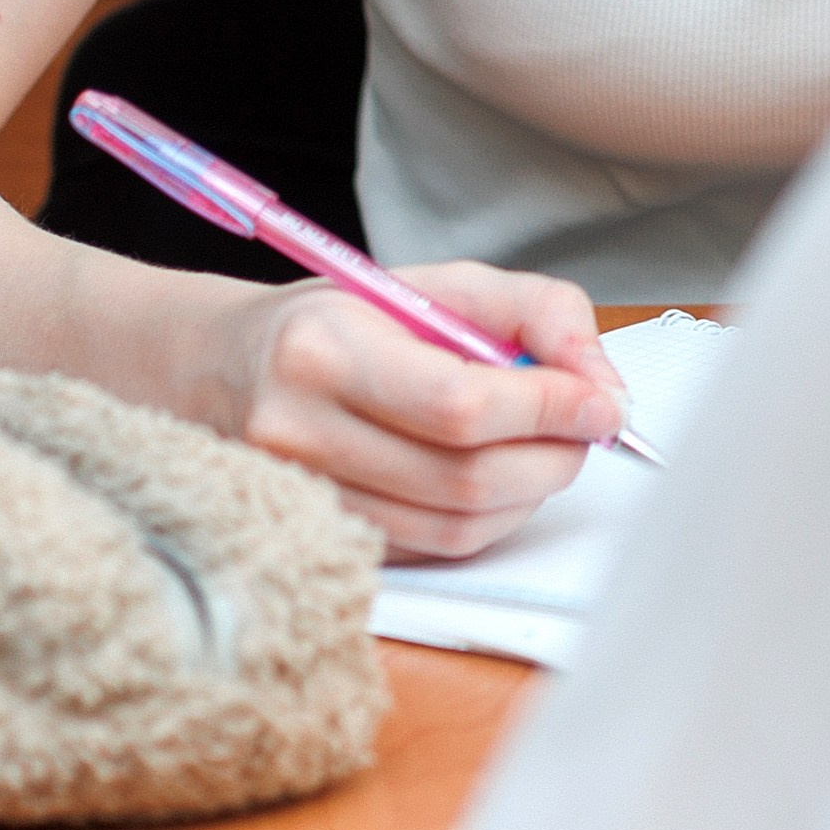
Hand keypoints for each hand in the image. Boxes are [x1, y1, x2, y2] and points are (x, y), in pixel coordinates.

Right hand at [182, 259, 627, 558]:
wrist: (226, 369)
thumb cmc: (341, 318)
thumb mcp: (433, 281)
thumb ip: (531, 311)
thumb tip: (600, 380)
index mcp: (323, 348)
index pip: (458, 404)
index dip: (546, 409)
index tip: (603, 402)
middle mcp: (301, 431)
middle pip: (463, 477)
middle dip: (551, 455)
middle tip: (588, 425)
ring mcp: (305, 498)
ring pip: (456, 527)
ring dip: (529, 492)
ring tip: (546, 445)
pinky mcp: (326, 539)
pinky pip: (433, 548)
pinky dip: (487, 517)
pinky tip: (497, 473)